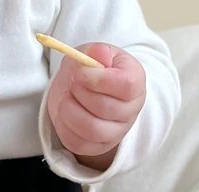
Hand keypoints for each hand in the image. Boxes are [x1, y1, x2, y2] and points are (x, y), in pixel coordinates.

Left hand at [47, 43, 145, 171]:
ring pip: (92, 129)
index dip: (99, 79)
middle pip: (104, 107)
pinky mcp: (97, 146)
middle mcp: (130, 111)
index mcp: (134, 82)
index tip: (80, 72)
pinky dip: (64, 125)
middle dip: (80, 91)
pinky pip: (78, 143)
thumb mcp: (95, 52)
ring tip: (67, 95)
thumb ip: (97, 51)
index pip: (125, 85)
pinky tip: (65, 109)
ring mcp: (116, 132)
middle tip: (72, 81)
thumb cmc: (93, 68)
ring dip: (70, 109)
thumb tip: (100, 53)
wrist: (85, 87)